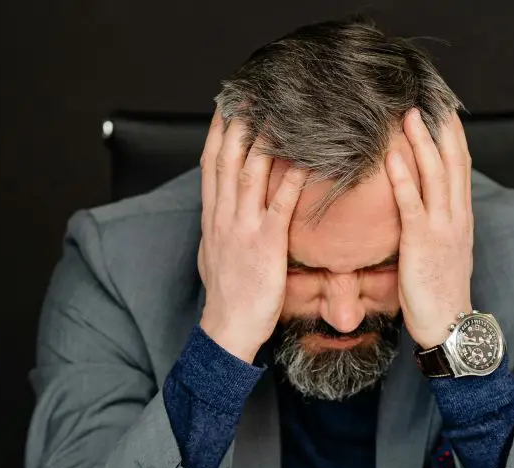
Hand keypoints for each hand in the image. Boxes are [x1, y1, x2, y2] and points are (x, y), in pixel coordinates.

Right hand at [197, 114, 307, 362]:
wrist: (227, 328)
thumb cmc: (227, 295)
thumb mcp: (214, 252)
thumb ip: (221, 226)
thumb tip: (223, 208)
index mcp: (212, 217)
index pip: (210, 164)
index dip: (217, 132)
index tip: (225, 106)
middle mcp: (224, 216)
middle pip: (226, 159)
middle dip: (237, 123)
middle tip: (249, 94)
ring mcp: (243, 228)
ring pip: (250, 174)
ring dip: (262, 141)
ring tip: (274, 113)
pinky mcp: (266, 244)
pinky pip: (279, 206)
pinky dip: (290, 181)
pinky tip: (302, 161)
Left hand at [385, 108, 474, 349]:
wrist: (449, 324)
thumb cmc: (440, 293)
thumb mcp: (444, 253)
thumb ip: (436, 227)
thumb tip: (422, 210)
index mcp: (462, 219)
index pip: (462, 168)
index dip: (454, 137)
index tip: (444, 112)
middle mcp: (457, 217)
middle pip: (453, 162)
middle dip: (441, 129)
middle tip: (427, 100)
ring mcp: (442, 228)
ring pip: (436, 175)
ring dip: (422, 142)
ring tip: (408, 116)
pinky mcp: (422, 242)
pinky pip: (412, 203)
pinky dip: (403, 177)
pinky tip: (392, 156)